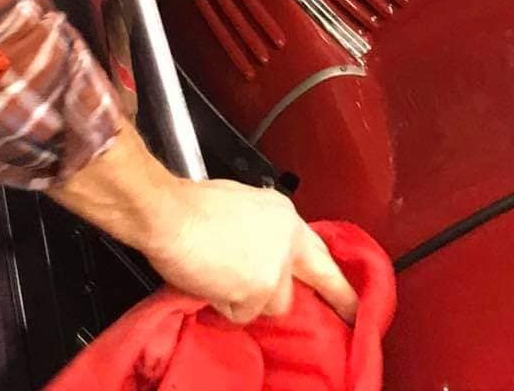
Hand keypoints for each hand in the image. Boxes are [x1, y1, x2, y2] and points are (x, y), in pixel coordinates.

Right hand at [146, 177, 358, 324]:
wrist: (169, 214)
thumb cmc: (190, 205)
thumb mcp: (238, 205)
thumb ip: (259, 229)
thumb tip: (256, 248)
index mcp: (283, 215)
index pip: (318, 249)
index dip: (333, 273)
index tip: (349, 292)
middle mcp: (287, 241)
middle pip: (310, 280)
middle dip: (332, 296)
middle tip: (349, 312)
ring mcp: (274, 269)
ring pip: (271, 303)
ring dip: (247, 297)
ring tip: (219, 275)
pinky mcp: (257, 292)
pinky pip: (242, 313)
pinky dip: (223, 304)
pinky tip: (208, 282)